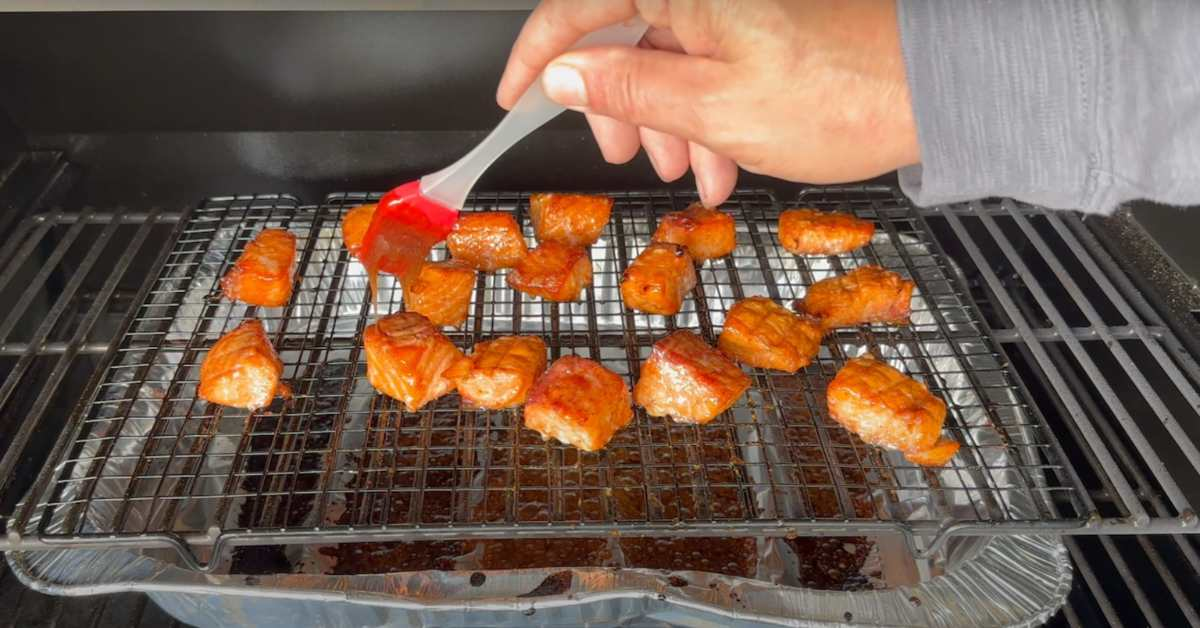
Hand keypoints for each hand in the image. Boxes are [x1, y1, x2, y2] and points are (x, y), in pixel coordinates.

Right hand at [497, 0, 919, 205]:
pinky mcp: (764, 29)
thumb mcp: (710, 107)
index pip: (576, 6)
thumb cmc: (838, 93)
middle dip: (620, 106)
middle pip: (624, 35)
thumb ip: (626, 89)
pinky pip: (711, 68)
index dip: (536, 56)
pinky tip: (724, 161)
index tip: (514, 98)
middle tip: (625, 154)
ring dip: (671, 125)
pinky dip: (706, 117)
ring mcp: (736, 8)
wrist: (934, 90)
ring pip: (670, 61)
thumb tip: (563, 77)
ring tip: (696, 177)